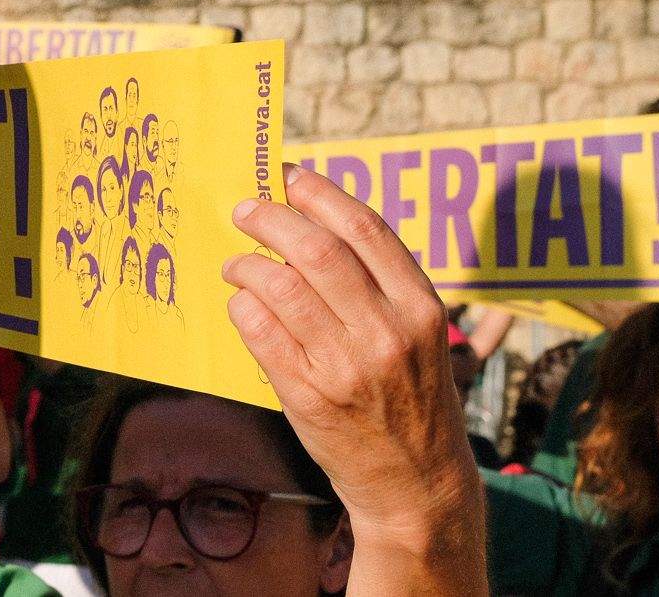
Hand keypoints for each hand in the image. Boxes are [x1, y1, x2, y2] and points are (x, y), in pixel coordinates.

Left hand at [223, 163, 484, 562]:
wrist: (416, 483)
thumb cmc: (412, 395)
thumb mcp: (419, 333)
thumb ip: (378, 282)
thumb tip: (308, 216)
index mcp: (421, 307)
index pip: (364, 227)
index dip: (318, 192)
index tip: (288, 175)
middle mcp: (387, 332)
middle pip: (313, 248)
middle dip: (269, 218)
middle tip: (245, 211)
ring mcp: (346, 366)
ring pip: (277, 285)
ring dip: (245, 264)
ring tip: (237, 264)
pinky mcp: (308, 395)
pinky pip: (258, 330)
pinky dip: (241, 306)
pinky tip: (242, 304)